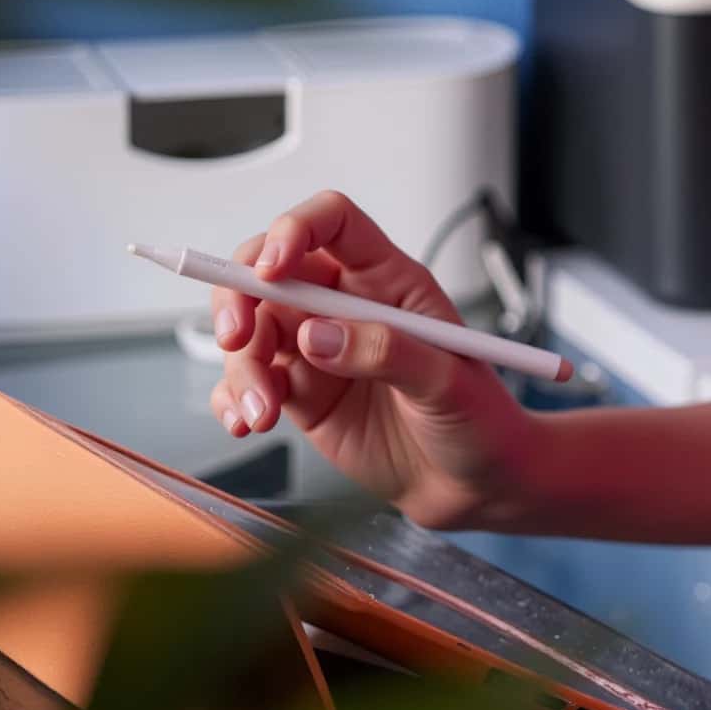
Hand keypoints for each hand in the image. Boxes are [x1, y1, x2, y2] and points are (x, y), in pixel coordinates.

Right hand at [204, 190, 545, 532]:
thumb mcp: (448, 383)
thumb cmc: (478, 422)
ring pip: (250, 330)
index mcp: (387, 280)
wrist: (472, 485)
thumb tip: (316, 336)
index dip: (293, 231)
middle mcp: (344, 305)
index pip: (332, 223)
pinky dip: (232, 398)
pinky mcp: (298, 392)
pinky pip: (246, 380)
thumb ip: (385, 352)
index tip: (271, 269)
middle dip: (238, 296)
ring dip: (240, 367)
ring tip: (261, 413)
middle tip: (235, 339)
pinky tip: (245, 422)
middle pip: (269, 269)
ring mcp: (316, 347)